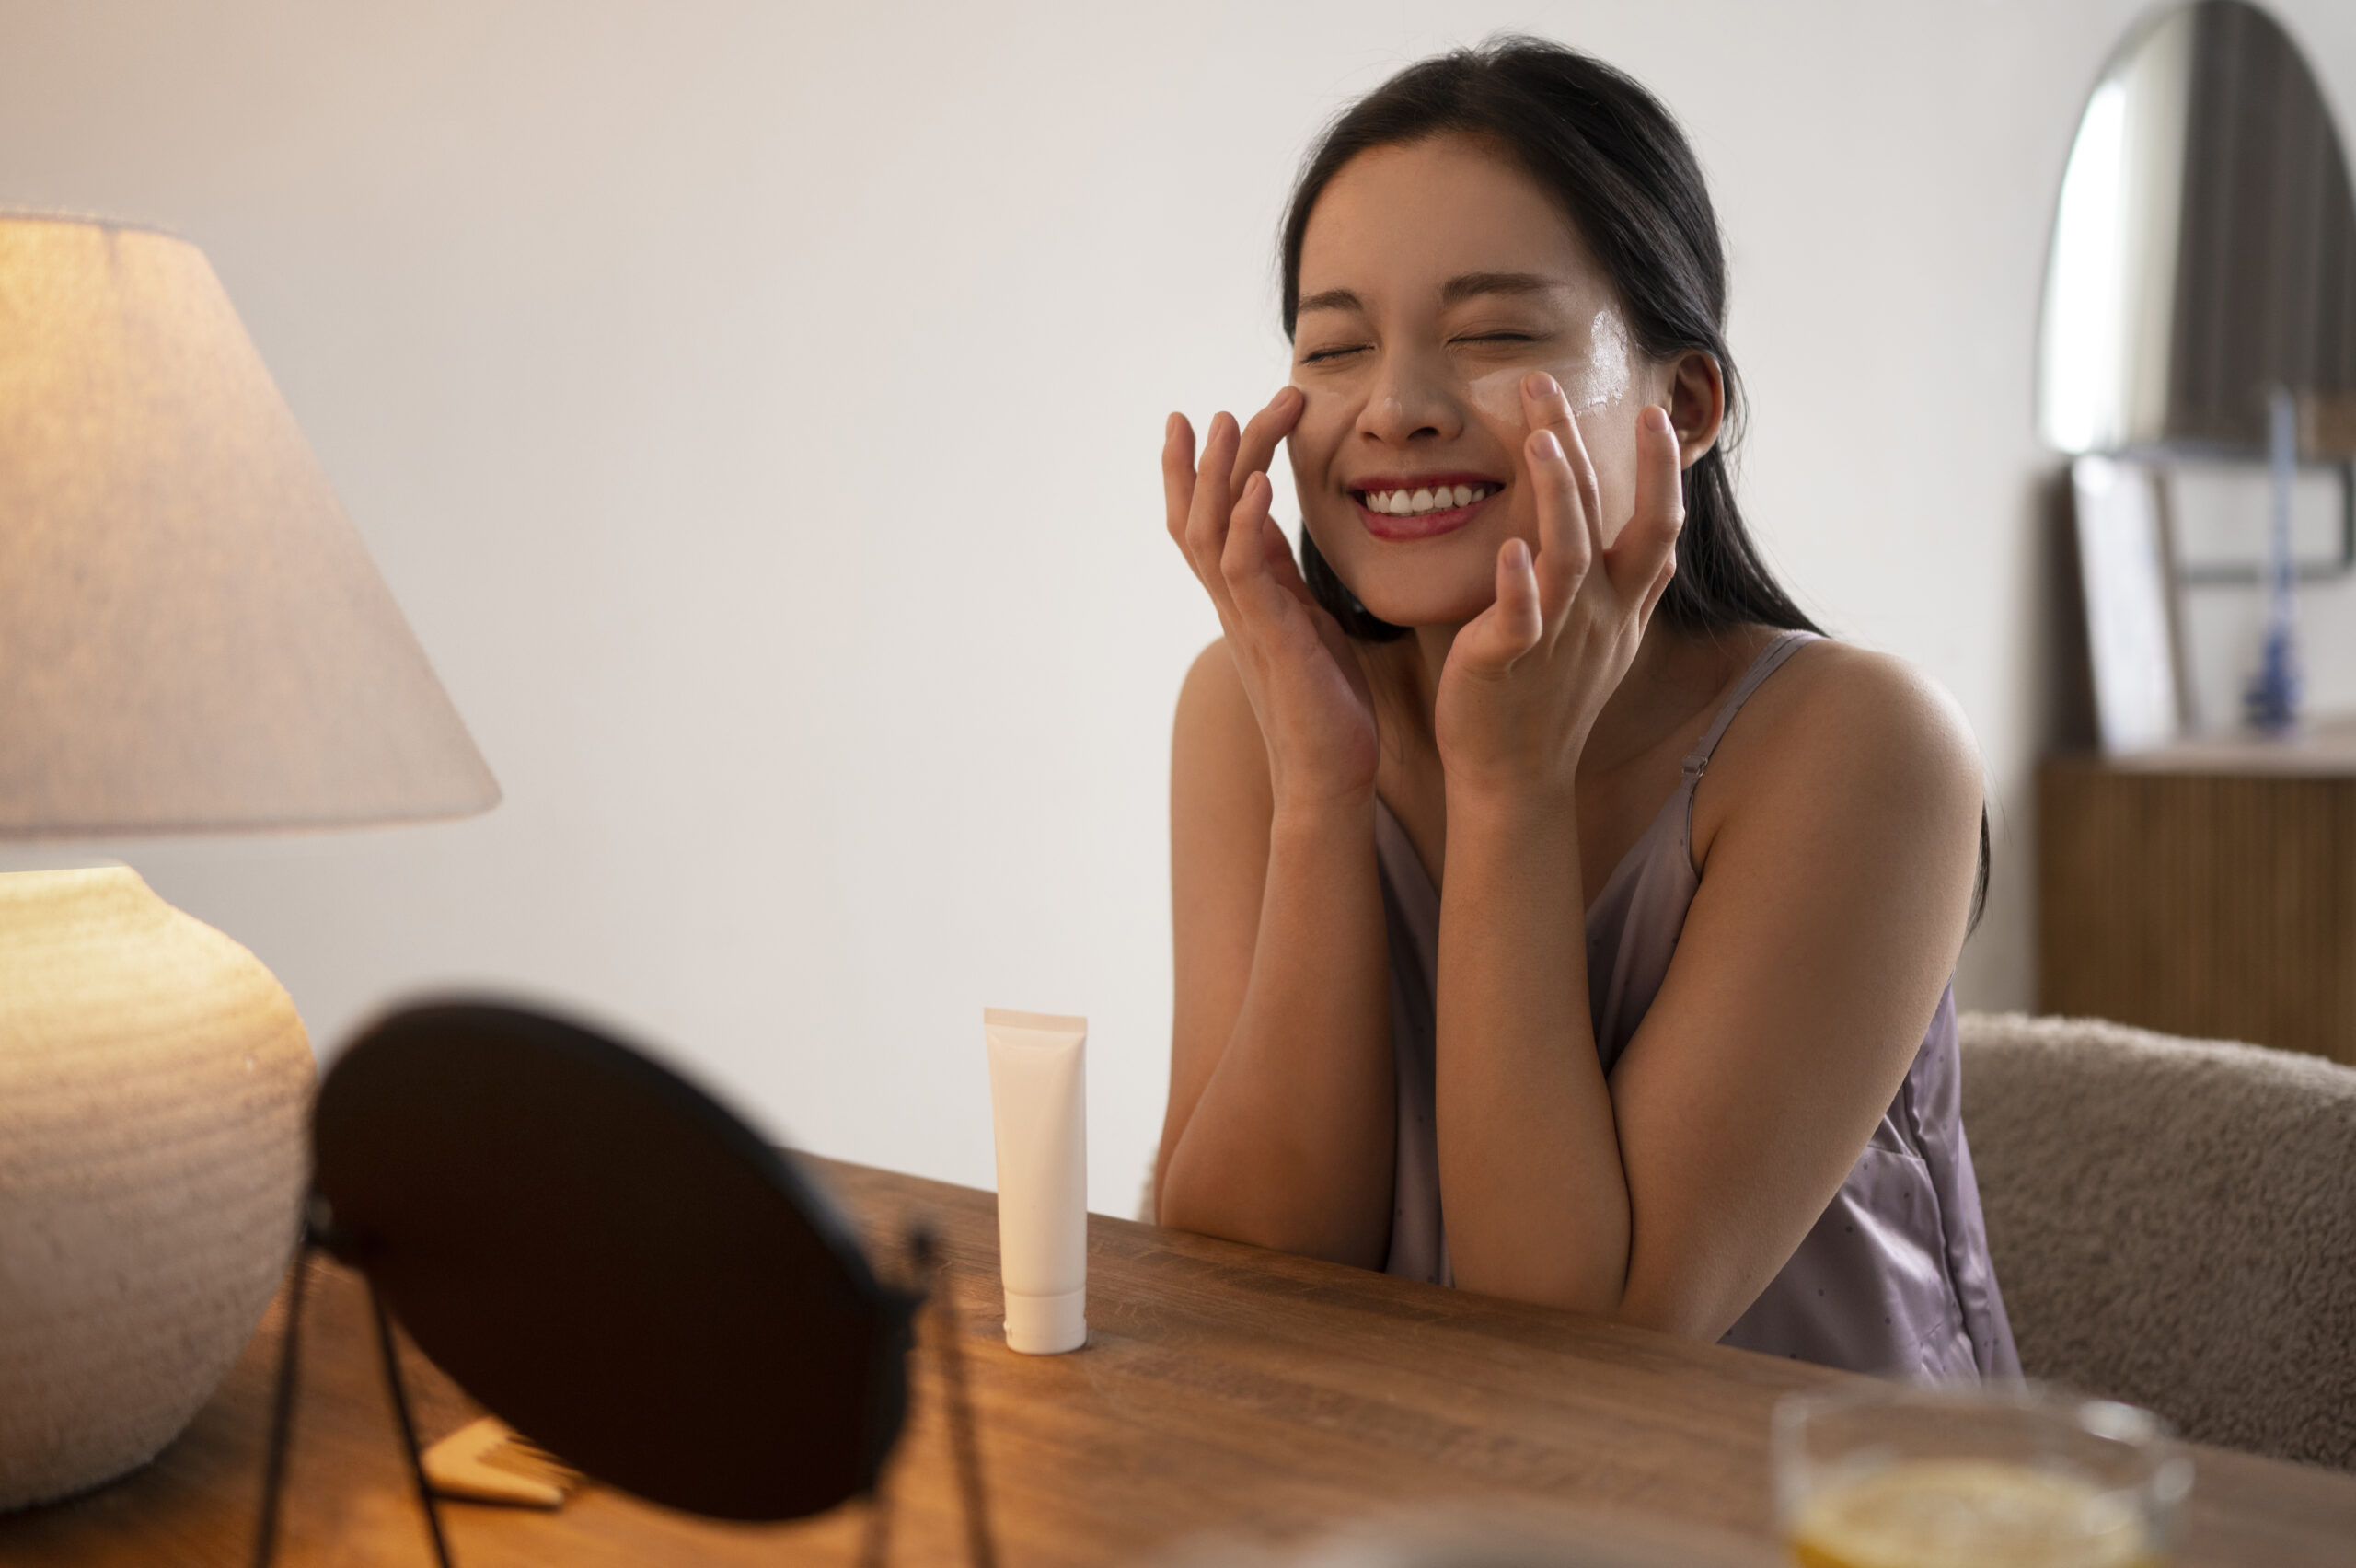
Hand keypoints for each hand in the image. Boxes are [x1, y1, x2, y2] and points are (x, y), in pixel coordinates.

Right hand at [1165, 387, 1378, 810]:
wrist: (1330, 773)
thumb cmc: (1327, 702)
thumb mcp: (1308, 621)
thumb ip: (1286, 576)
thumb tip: (1275, 528)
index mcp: (1245, 597)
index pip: (1207, 523)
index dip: (1195, 473)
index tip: (1197, 418)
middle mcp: (1234, 604)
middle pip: (1195, 518)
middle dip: (1200, 461)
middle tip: (1211, 408)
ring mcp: (1246, 619)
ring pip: (1211, 533)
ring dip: (1220, 475)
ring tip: (1228, 421)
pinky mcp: (1271, 637)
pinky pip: (1246, 572)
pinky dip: (1249, 524)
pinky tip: (1260, 487)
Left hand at [1434, 373, 1682, 805]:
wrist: (1515, 775)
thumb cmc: (1550, 697)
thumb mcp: (1606, 635)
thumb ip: (1624, 580)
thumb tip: (1654, 537)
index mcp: (1622, 603)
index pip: (1659, 526)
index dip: (1662, 471)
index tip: (1654, 412)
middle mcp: (1599, 614)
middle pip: (1606, 518)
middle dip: (1582, 446)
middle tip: (1547, 383)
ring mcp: (1558, 637)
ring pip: (1568, 555)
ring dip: (1556, 494)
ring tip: (1537, 437)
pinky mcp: (1508, 661)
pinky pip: (1522, 619)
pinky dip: (1519, 585)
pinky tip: (1509, 549)